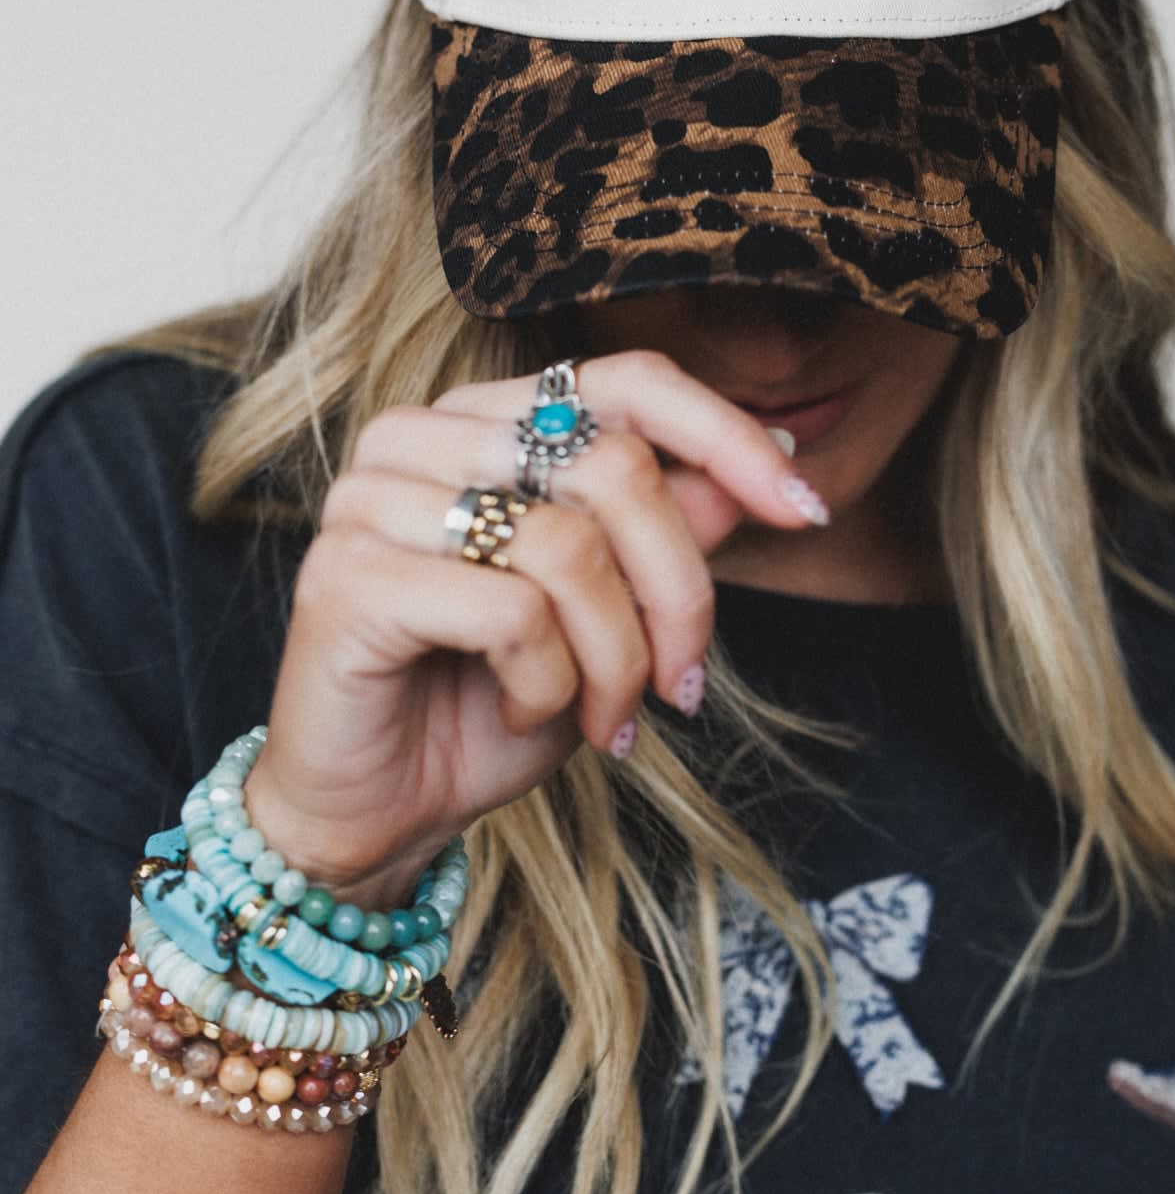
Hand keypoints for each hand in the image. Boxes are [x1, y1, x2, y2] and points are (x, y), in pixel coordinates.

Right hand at [244, 350, 825, 906]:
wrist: (378, 812)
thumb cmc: (489, 702)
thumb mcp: (612, 613)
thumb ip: (672, 529)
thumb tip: (776, 451)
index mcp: (483, 420)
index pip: (627, 381)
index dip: (727, 437)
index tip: (809, 511)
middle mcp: (419, 436)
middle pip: (613, 468)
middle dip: (679, 592)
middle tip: (682, 685)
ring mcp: (371, 498)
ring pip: (569, 546)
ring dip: (617, 658)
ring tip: (608, 719)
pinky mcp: (348, 576)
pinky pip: (511, 612)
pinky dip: (548, 684)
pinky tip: (520, 713)